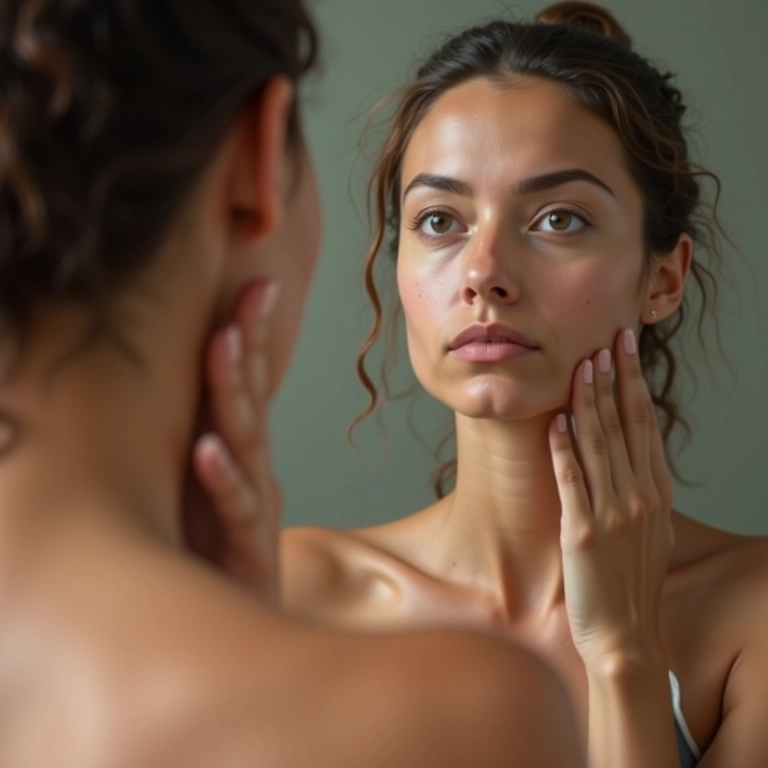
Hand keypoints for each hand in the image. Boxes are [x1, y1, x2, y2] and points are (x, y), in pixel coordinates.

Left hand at [185, 280, 281, 605]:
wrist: (238, 629)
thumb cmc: (219, 558)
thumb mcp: (213, 492)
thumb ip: (214, 448)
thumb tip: (192, 402)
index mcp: (242, 457)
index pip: (248, 386)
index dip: (252, 337)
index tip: (255, 287)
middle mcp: (252, 474)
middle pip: (251, 401)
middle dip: (248, 345)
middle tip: (249, 295)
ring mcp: (251, 511)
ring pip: (246, 444)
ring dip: (232, 394)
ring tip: (223, 348)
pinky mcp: (246, 551)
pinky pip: (234, 510)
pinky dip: (222, 478)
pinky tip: (207, 451)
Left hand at [548, 328, 673, 671]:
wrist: (625, 635)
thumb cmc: (633, 581)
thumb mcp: (651, 530)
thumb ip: (641, 489)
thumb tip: (630, 452)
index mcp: (656, 493)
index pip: (645, 425)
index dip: (634, 384)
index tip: (626, 350)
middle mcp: (639, 497)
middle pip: (626, 426)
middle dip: (615, 380)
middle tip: (607, 340)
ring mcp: (613, 514)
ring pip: (600, 445)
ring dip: (590, 403)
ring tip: (581, 368)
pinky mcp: (583, 533)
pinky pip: (572, 482)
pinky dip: (563, 450)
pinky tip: (555, 423)